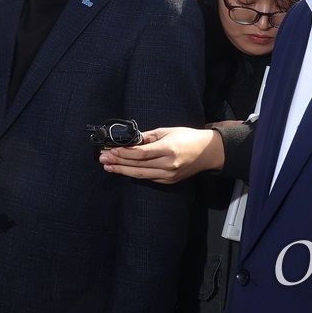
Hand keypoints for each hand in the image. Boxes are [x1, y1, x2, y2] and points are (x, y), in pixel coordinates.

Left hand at [98, 127, 224, 183]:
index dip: (123, 153)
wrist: (207, 152)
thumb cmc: (188, 138)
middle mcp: (168, 164)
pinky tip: (124, 170)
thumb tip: (131, 141)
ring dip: (123, 170)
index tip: (111, 150)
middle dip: (118, 162)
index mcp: (168, 149)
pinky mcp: (169, 181)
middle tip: (103, 159)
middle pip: (138, 165)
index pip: (140, 153)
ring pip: (141, 174)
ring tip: (109, 166)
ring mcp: (169, 175)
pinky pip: (149, 178)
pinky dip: (136, 173)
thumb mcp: (167, 131)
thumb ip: (148, 137)